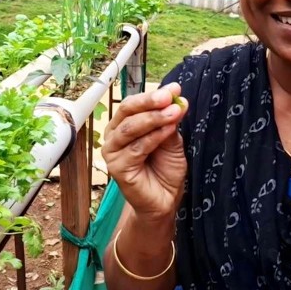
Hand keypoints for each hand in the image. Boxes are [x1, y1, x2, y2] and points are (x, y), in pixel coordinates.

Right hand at [101, 84, 187, 224]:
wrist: (164, 200)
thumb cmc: (165, 169)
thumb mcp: (171, 140)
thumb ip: (170, 122)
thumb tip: (177, 100)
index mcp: (123, 126)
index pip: (133, 104)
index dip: (153, 95)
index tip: (174, 89)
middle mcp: (114, 136)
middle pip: (127, 111)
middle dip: (150, 102)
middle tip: (169, 96)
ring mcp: (112, 152)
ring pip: (130, 128)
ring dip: (154, 118)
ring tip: (174, 112)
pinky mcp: (117, 168)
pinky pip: (136, 148)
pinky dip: (154, 137)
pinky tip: (169, 130)